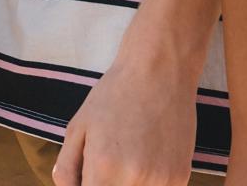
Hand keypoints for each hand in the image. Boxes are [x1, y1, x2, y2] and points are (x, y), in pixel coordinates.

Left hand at [53, 54, 196, 185]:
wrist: (160, 72)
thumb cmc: (113, 96)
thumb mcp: (78, 127)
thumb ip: (67, 168)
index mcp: (103, 167)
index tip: (88, 176)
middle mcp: (134, 179)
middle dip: (103, 184)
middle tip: (104, 166)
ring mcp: (160, 181)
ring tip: (123, 159)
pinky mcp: (180, 178)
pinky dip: (146, 184)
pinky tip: (144, 161)